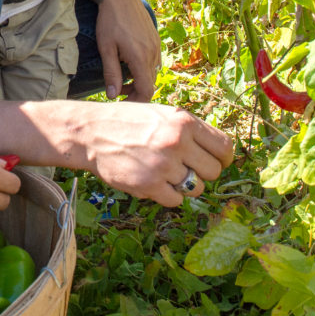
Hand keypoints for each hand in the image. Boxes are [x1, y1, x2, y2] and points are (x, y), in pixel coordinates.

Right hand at [69, 103, 232, 207]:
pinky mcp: (148, 185)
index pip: (224, 147)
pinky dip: (167, 195)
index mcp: (183, 121)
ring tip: (164, 173)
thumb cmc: (128, 122)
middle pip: (213, 172)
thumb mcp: (161, 114)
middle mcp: (176, 142)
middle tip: (183, 168)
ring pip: (196, 189)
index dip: (222, 158)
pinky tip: (153, 181)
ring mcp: (162, 164)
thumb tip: (220, 154)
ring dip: (183, 185)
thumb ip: (190, 131)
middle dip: (201, 173)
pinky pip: (176, 201)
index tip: (212, 162)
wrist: (90, 132)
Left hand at [95, 0, 161, 100]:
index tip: (121, 102)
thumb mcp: (106, 48)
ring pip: (152, 73)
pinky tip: (128, 62)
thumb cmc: (109, 21)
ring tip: (120, 77)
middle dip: (135, 92)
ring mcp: (156, 46)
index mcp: (141, 58)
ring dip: (139, 80)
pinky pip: (154, 61)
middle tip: (116, 90)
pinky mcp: (156, 39)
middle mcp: (153, 54)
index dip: (135, 101)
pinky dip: (143, 68)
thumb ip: (111, 73)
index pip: (146, 91)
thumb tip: (112, 95)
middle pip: (150, 84)